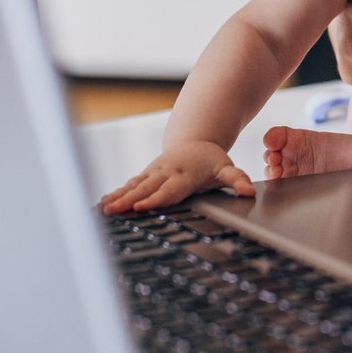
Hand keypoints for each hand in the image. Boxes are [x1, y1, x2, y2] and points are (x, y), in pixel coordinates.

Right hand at [99, 139, 255, 212]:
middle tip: (113, 211)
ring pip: (134, 186)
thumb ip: (236, 180)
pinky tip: (102, 204)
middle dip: (128, 200)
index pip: (168, 190)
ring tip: (103, 209)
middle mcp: (165, 173)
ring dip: (118, 197)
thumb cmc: (211, 161)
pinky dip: (116, 193)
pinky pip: (129, 184)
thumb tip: (249, 192)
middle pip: (146, 189)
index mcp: (183, 175)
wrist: (195, 140)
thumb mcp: (226, 168)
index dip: (155, 199)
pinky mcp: (146, 174)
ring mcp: (154, 173)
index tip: (141, 207)